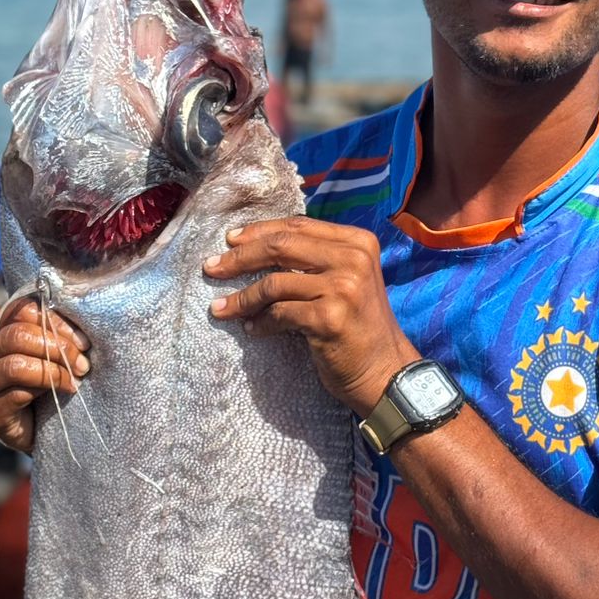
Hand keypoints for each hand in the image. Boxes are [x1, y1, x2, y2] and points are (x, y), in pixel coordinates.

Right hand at [0, 302, 89, 453]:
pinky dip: (44, 392)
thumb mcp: (43, 344)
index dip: (55, 323)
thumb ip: (48, 325)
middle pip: (16, 336)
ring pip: (14, 366)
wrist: (37, 425)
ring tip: (74, 379)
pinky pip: (16, 396)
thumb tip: (73, 316)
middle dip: (57, 348)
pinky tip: (60, 394)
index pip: (19, 311)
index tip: (81, 340)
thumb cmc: (40, 376)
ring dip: (53, 372)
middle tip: (82, 362)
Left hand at [203, 218, 416, 414]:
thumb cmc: (359, 328)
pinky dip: (259, 323)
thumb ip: (317, 259)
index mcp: (358, 243)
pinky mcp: (329, 318)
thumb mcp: (347, 281)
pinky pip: (278, 314)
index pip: (298, 225)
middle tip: (212, 267)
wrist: (385, 373)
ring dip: (242, 298)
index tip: (231, 240)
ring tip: (221, 308)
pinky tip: (251, 330)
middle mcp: (353, 259)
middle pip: (281, 246)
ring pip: (273, 283)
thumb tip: (259, 245)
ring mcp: (343, 288)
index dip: (260, 231)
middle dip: (240, 257)